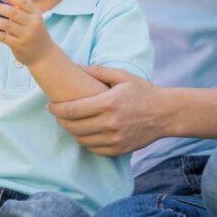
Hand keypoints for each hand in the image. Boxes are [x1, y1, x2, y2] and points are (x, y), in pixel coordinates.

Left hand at [0, 0, 53, 65]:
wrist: (43, 55)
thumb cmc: (34, 33)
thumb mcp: (33, 20)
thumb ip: (21, 11)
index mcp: (36, 14)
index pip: (24, 2)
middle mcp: (33, 24)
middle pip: (13, 12)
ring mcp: (27, 35)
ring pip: (6, 25)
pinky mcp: (19, 46)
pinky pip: (4, 37)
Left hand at [44, 65, 161, 155]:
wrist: (165, 114)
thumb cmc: (143, 92)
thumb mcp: (122, 76)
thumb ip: (98, 71)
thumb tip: (75, 66)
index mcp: (109, 103)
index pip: (72, 110)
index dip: (56, 109)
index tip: (50, 105)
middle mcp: (110, 123)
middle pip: (73, 126)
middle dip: (61, 120)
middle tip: (58, 114)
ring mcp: (115, 139)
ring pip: (81, 139)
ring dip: (72, 132)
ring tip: (70, 123)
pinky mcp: (119, 149)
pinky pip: (93, 149)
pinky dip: (86, 142)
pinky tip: (85, 132)